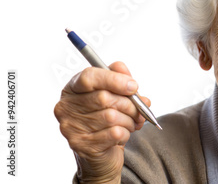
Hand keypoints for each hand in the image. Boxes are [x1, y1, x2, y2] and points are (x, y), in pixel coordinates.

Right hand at [54, 62, 150, 182]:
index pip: (89, 77)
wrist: (103, 153)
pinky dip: (126, 133)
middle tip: (138, 111)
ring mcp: (71, 127)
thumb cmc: (109, 119)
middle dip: (129, 105)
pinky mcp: (82, 145)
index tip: (133, 86)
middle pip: (104, 98)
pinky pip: (114, 133)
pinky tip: (122, 136)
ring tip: (130, 124)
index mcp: (73, 88)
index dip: (114, 79)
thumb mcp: (117, 95)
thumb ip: (122, 80)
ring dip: (129, 120)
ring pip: (112, 117)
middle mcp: (66, 106)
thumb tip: (127, 76)